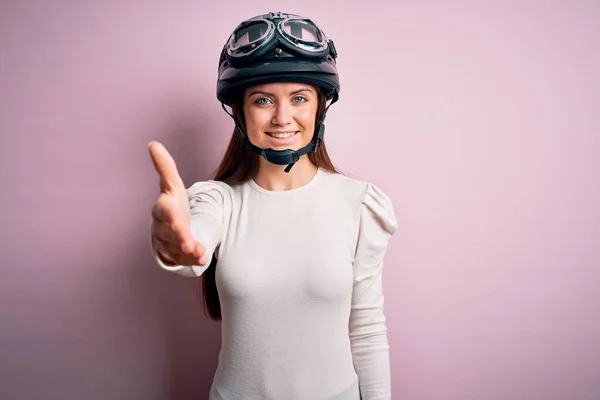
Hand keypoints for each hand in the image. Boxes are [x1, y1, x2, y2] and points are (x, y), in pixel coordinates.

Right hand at [148, 141, 208, 265]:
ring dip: (189, 252)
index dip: (169, 215)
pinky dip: (192, 261)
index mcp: (162, 208)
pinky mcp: (173, 255)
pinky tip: (203, 258)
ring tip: (201, 253)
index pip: (163, 211)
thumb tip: (153, 144)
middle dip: (180, 238)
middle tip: (190, 244)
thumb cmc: (172, 203)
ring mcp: (166, 243)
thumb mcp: (171, 184)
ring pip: (177, 249)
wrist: (169, 226)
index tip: (176, 218)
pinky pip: (183, 260)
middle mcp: (161, 227)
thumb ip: (165, 166)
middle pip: (169, 234)